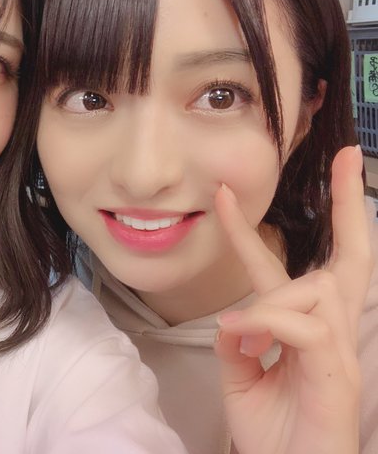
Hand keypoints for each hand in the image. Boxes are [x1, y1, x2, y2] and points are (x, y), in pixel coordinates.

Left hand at [213, 145, 372, 453]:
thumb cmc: (274, 433)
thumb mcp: (240, 379)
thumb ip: (237, 342)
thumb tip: (233, 317)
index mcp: (304, 329)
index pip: (292, 268)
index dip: (266, 229)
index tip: (244, 189)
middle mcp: (329, 332)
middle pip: (349, 259)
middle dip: (347, 205)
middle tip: (347, 156)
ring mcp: (339, 353)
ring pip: (316, 290)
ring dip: (272, 301)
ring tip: (240, 337)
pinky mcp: (338, 374)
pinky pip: (306, 327)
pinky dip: (268, 323)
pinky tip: (240, 337)